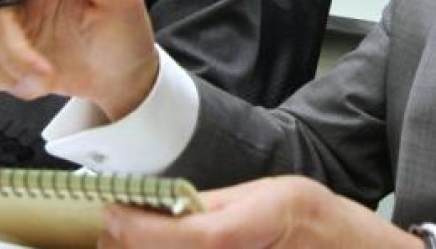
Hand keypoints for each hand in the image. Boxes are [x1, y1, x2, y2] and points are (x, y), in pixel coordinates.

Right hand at [0, 0, 158, 120]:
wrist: (122, 79)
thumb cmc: (125, 34)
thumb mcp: (121, 0)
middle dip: (10, 51)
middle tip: (43, 73)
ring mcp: (10, 28)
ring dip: (5, 71)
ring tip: (43, 80)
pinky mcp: (1, 56)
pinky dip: (1, 82)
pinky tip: (33, 83)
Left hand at [99, 176, 421, 247]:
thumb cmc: (322, 223)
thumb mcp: (271, 193)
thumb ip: (216, 204)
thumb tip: (164, 206)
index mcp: (263, 225)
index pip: (195, 236)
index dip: (144, 229)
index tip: (113, 213)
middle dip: (134, 246)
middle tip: (113, 228)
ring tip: (129, 240)